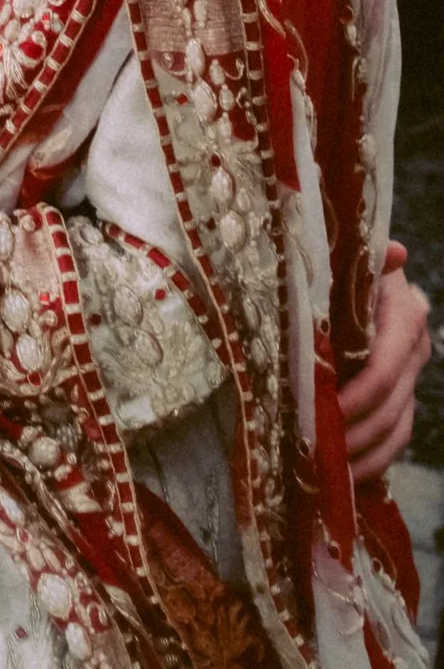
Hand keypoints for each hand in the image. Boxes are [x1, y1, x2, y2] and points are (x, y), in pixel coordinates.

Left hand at [338, 242, 431, 482]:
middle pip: (390, 409)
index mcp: (405, 318)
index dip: (356, 399)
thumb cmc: (346, 264)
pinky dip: (373, 462)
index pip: (385, 371)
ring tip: (331, 477)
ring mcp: (412, 379)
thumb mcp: (350, 260)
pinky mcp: (401, 398)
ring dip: (364, 459)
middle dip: (354, 436)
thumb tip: (396, 253)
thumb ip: (368, 261)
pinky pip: (394, 439)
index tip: (325, 415)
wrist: (359, 274)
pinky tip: (347, 481)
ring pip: (396, 432)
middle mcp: (415, 351)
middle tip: (319, 457)